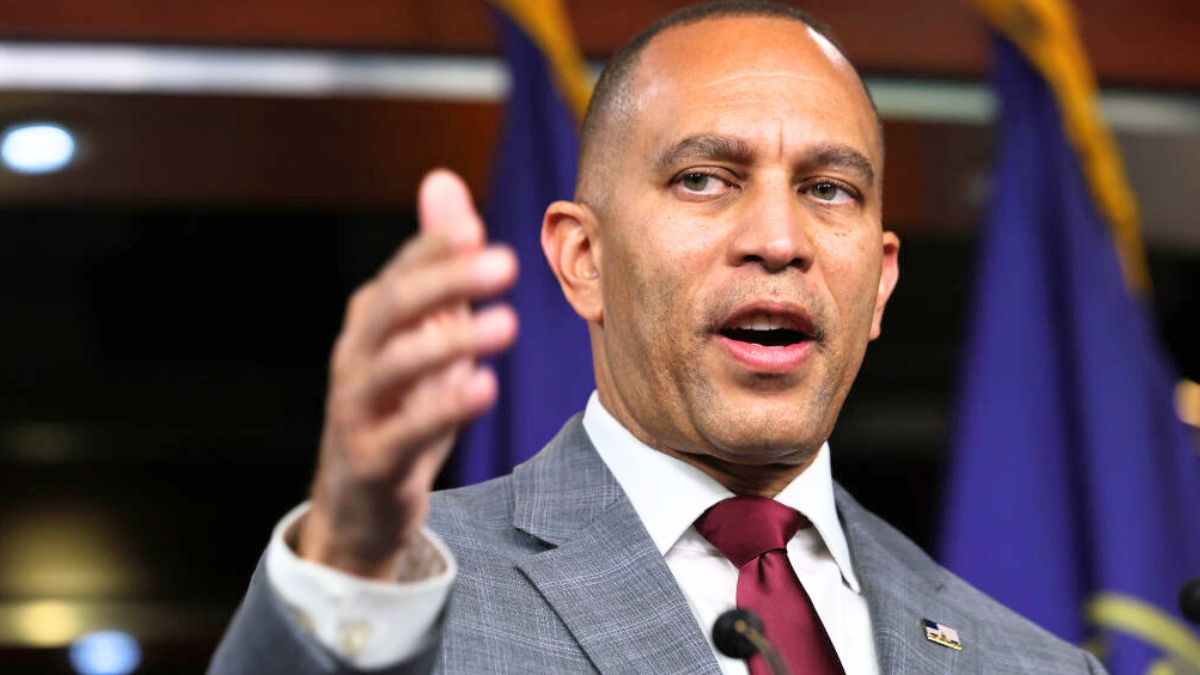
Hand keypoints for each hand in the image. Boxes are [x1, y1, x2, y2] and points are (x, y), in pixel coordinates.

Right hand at [296, 169, 517, 578]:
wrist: (360, 502)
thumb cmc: (400, 405)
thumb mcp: (423, 331)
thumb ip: (437, 263)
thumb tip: (443, 178)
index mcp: (371, 320)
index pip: (401, 270)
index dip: (434, 247)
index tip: (476, 228)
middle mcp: (357, 355)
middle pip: (393, 305)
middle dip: (446, 280)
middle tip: (505, 263)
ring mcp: (358, 407)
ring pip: (395, 364)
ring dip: (452, 341)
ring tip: (508, 323)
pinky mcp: (371, 458)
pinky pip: (405, 430)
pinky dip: (443, 407)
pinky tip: (484, 388)